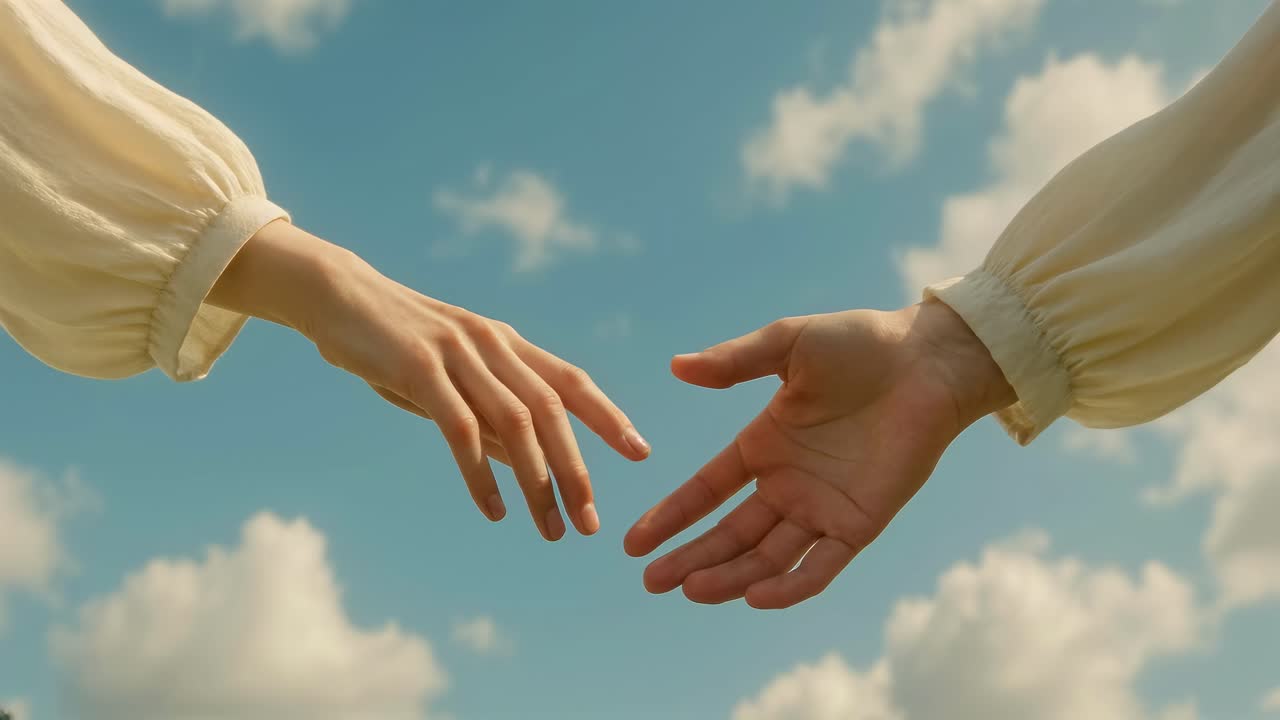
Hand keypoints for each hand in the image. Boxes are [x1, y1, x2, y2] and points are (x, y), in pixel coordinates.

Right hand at [209, 221, 650, 540]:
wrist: (335, 294)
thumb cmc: (394, 341)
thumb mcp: (451, 375)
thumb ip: (488, 412)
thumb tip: (525, 463)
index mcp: (506, 341)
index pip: (571, 380)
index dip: (608, 416)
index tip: (640, 451)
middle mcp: (492, 343)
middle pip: (551, 410)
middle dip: (576, 469)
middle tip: (591, 520)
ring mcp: (457, 354)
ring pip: (515, 423)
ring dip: (537, 482)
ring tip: (551, 529)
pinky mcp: (419, 368)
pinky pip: (461, 429)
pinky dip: (482, 474)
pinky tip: (495, 509)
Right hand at [623, 301, 1012, 607]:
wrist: (927, 359)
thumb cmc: (861, 344)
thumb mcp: (787, 344)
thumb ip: (734, 361)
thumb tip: (676, 367)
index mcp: (764, 446)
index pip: (707, 492)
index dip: (671, 516)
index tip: (634, 542)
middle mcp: (787, 484)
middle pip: (730, 534)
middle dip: (690, 559)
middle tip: (651, 582)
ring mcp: (822, 507)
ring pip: (767, 556)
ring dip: (730, 576)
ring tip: (691, 590)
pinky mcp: (860, 523)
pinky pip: (821, 565)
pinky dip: (792, 586)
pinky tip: (756, 597)